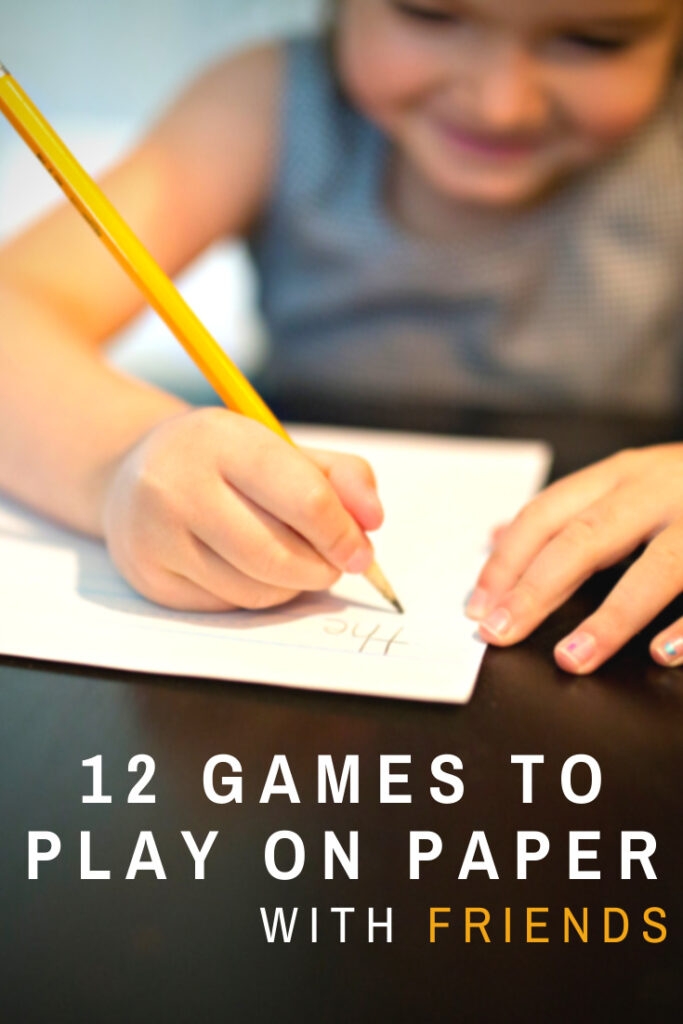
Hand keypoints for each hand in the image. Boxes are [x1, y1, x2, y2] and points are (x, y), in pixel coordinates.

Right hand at [101, 408, 381, 610]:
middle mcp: (178, 484)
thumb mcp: (279, 448)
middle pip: (278, 555)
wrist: (129, 474)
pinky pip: (226, 606)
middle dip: (321, 569)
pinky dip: (255, 596)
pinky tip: (249, 570)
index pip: (304, 498)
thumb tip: (372, 521)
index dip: (343, 533)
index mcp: (221, 439)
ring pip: (254, 590)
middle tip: (334, 565)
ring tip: (292, 563)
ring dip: (291, 587)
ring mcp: (156, 534)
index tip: (361, 551)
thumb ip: (340, 476)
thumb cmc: (222, 463)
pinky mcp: (149, 576)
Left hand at [465, 444, 682, 673]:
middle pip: (589, 537)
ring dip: (612, 616)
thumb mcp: (627, 484)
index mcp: (623, 476)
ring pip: (661, 566)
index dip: (507, 561)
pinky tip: (661, 655)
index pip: (547, 513)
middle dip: (538, 588)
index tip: (477, 606)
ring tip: (571, 660)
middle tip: (498, 633)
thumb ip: (568, 511)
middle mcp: (662, 489)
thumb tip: (495, 536)